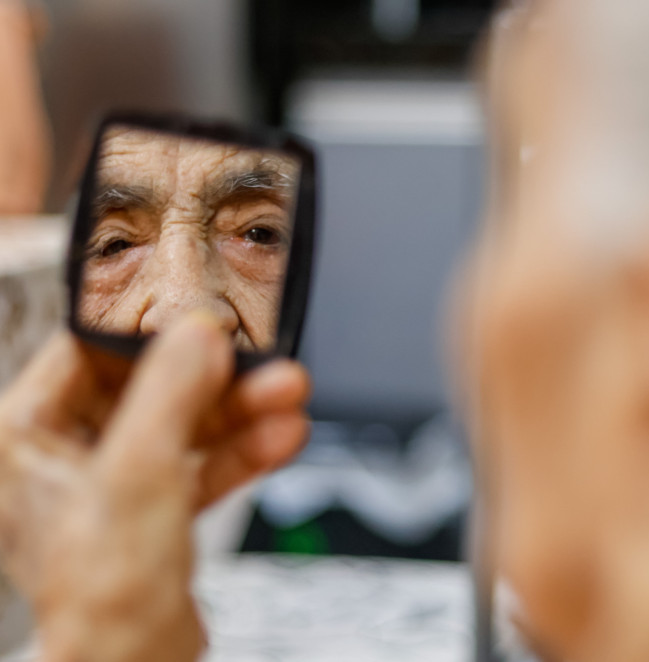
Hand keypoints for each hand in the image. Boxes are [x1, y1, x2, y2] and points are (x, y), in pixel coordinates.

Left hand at [0, 313, 309, 661]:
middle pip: (149, 389)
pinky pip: (200, 463)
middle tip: (261, 361)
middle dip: (215, 379)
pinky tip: (279, 435)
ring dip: (240, 412)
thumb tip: (195, 332)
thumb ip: (168, 393)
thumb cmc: (104, 593)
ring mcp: (113, 485)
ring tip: (285, 394)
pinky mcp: (154, 511)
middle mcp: (65, 456)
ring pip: (183, 426)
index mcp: (27, 436)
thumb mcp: (138, 472)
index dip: (148, 333)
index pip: (87, 353)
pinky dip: (241, 450)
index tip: (198, 319)